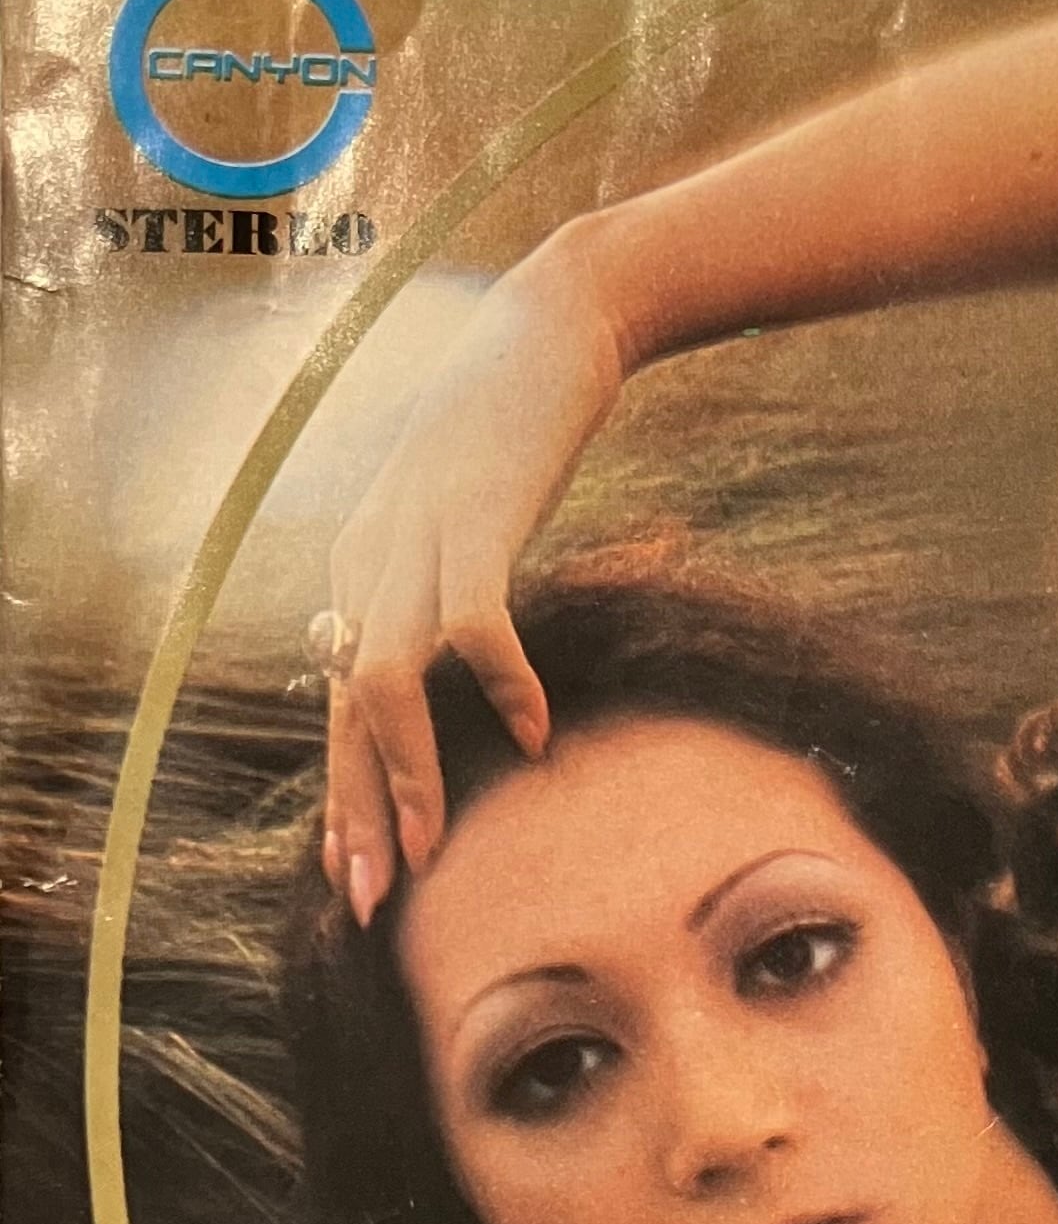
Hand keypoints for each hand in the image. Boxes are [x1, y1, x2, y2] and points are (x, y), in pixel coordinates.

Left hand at [321, 234, 628, 920]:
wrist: (549, 324)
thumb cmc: (519, 420)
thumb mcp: (464, 510)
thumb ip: (440, 578)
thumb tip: (456, 655)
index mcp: (365, 568)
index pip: (342, 703)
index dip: (346, 793)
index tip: (359, 871)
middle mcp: (370, 560)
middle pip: (345, 709)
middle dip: (355, 813)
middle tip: (369, 898)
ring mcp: (414, 540)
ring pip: (385, 682)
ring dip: (403, 774)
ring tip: (430, 848)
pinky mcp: (473, 520)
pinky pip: (472, 626)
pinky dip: (500, 686)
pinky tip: (534, 736)